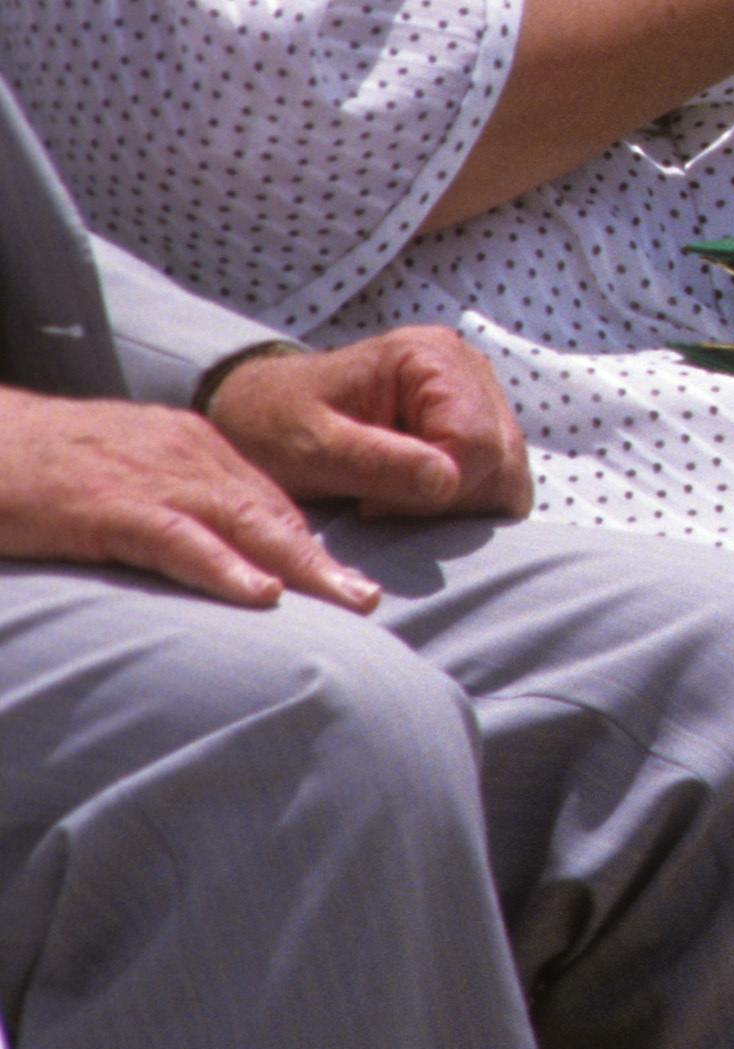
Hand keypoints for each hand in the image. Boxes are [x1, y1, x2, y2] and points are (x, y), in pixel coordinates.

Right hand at [0, 391, 382, 610]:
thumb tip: (220, 554)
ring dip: (298, 566)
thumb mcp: (126, 475)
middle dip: (323, 559)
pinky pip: (176, 539)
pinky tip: (257, 593)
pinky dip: (221, 566)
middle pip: (270, 512)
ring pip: (241, 523)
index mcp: (193, 446)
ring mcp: (150, 478)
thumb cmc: (47, 465)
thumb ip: (175, 505)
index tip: (347, 585)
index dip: (309, 545)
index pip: (268, 501)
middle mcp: (186, 455)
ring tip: (345, 602)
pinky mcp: (107, 506)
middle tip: (371, 601)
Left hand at [206, 331, 532, 519]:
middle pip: (502, 459)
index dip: (435, 490)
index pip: (476, 442)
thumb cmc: (277, 425)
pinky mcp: (475, 424)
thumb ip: (379, 462)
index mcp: (430, 358)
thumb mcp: (313, 448)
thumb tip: (449, 480)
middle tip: (382, 503)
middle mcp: (466, 368)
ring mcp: (476, 396)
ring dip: (457, 503)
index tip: (373, 501)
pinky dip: (462, 502)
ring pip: (508, 474)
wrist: (261, 414)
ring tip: (394, 499)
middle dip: (449, 499)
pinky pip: (499, 479)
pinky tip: (412, 496)